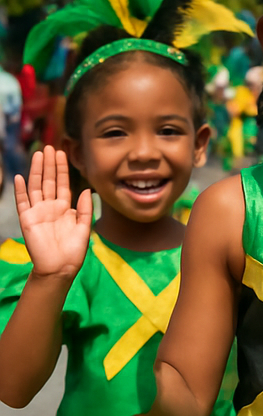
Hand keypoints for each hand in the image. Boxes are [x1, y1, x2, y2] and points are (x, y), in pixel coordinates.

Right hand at [15, 146, 91, 280]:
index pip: (63, 183)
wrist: (60, 268)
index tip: (62, 153)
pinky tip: (20, 177)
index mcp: (65, 208)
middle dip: (49, 164)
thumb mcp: (85, 227)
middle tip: (50, 147)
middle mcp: (50, 207)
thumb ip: (86, 208)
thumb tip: (87, 189)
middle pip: (49, 181)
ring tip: (38, 155)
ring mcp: (38, 212)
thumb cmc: (74, 250)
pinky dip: (21, 190)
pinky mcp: (27, 220)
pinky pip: (23, 202)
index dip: (62, 168)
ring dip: (36, 171)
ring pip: (36, 187)